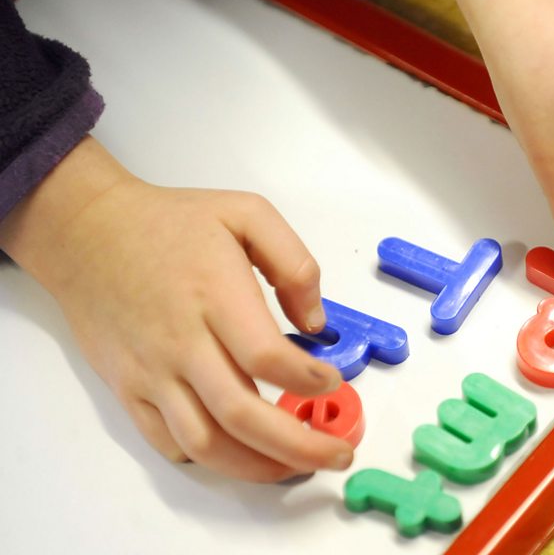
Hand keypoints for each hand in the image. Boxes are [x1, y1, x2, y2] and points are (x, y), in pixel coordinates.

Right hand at [0, 137, 350, 481]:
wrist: (88, 233)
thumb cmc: (170, 223)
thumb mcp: (246, 213)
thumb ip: (294, 263)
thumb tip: (315, 322)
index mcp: (215, 295)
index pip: (265, 357)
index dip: (307, 380)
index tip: (332, 382)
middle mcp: (181, 342)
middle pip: (241, 414)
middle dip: (299, 445)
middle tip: (338, 453)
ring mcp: (152, 372)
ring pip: (206, 443)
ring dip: (258, 466)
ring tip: (297, 466)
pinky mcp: (130, 389)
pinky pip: (169, 442)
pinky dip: (209, 459)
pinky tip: (242, 454)